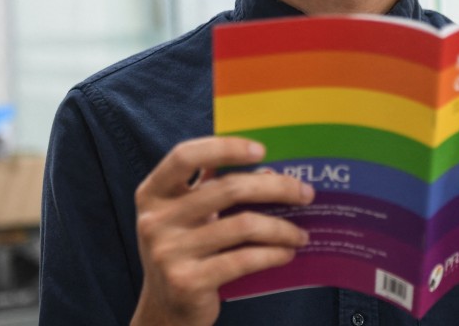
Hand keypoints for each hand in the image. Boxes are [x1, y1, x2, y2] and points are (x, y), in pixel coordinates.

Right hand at [131, 136, 314, 325]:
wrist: (166, 309)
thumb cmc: (186, 249)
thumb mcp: (186, 214)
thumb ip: (213, 188)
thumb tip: (270, 169)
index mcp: (153, 193)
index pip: (185, 156)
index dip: (225, 148)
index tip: (262, 150)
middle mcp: (155, 220)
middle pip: (228, 189)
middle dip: (276, 188)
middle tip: (305, 193)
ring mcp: (168, 252)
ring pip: (243, 225)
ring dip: (282, 228)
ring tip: (301, 233)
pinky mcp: (187, 281)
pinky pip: (243, 259)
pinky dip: (272, 254)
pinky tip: (287, 253)